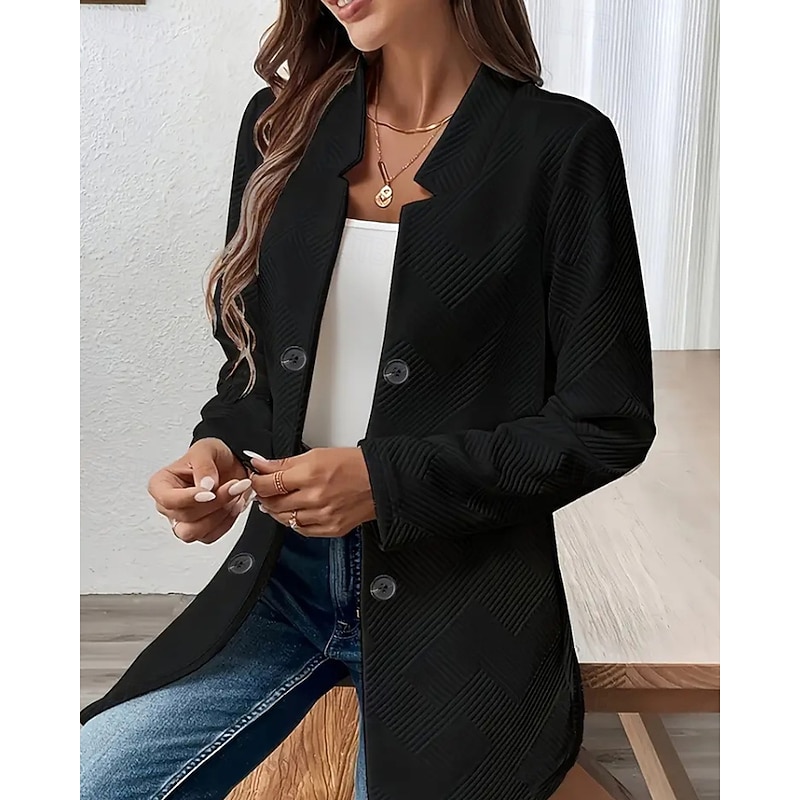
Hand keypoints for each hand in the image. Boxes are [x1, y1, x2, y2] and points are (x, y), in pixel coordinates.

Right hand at [147, 438, 254, 543]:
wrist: (231, 464)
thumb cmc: (212, 456)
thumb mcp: (206, 449)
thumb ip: (203, 466)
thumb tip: (205, 486)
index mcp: (161, 484)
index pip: (168, 500)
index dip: (189, 499)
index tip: (210, 493)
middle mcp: (169, 505)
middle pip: (185, 517)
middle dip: (214, 503)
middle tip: (234, 486)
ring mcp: (183, 520)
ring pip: (195, 531)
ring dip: (220, 515)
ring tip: (235, 496)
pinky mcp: (200, 530)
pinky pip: (210, 536)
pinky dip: (226, 522)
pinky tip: (234, 505)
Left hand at [246, 447, 375, 537]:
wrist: (381, 481)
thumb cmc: (354, 465)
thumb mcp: (317, 454)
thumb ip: (286, 463)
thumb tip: (262, 465)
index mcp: (310, 475)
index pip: (269, 483)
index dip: (257, 481)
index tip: (255, 478)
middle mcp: (315, 498)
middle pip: (273, 503)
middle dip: (264, 496)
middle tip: (264, 489)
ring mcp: (322, 516)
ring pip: (284, 519)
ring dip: (275, 510)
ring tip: (277, 501)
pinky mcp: (330, 529)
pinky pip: (301, 530)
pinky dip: (293, 521)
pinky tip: (294, 512)